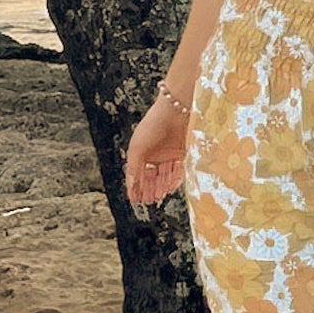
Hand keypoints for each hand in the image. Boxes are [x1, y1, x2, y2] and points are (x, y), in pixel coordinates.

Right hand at [125, 93, 190, 207]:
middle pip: (152, 176)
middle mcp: (155, 154)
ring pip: (165, 175)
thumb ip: (134, 168)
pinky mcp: (182, 153)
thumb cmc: (152, 126)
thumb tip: (131, 186)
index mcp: (142, 152)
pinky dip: (173, 180)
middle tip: (148, 201)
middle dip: (150, 189)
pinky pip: (178, 170)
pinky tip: (169, 188)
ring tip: (158, 197)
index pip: (139, 174)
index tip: (135, 199)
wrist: (174, 111)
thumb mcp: (138, 149)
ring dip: (161, 187)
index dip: (136, 187)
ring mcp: (169, 154)